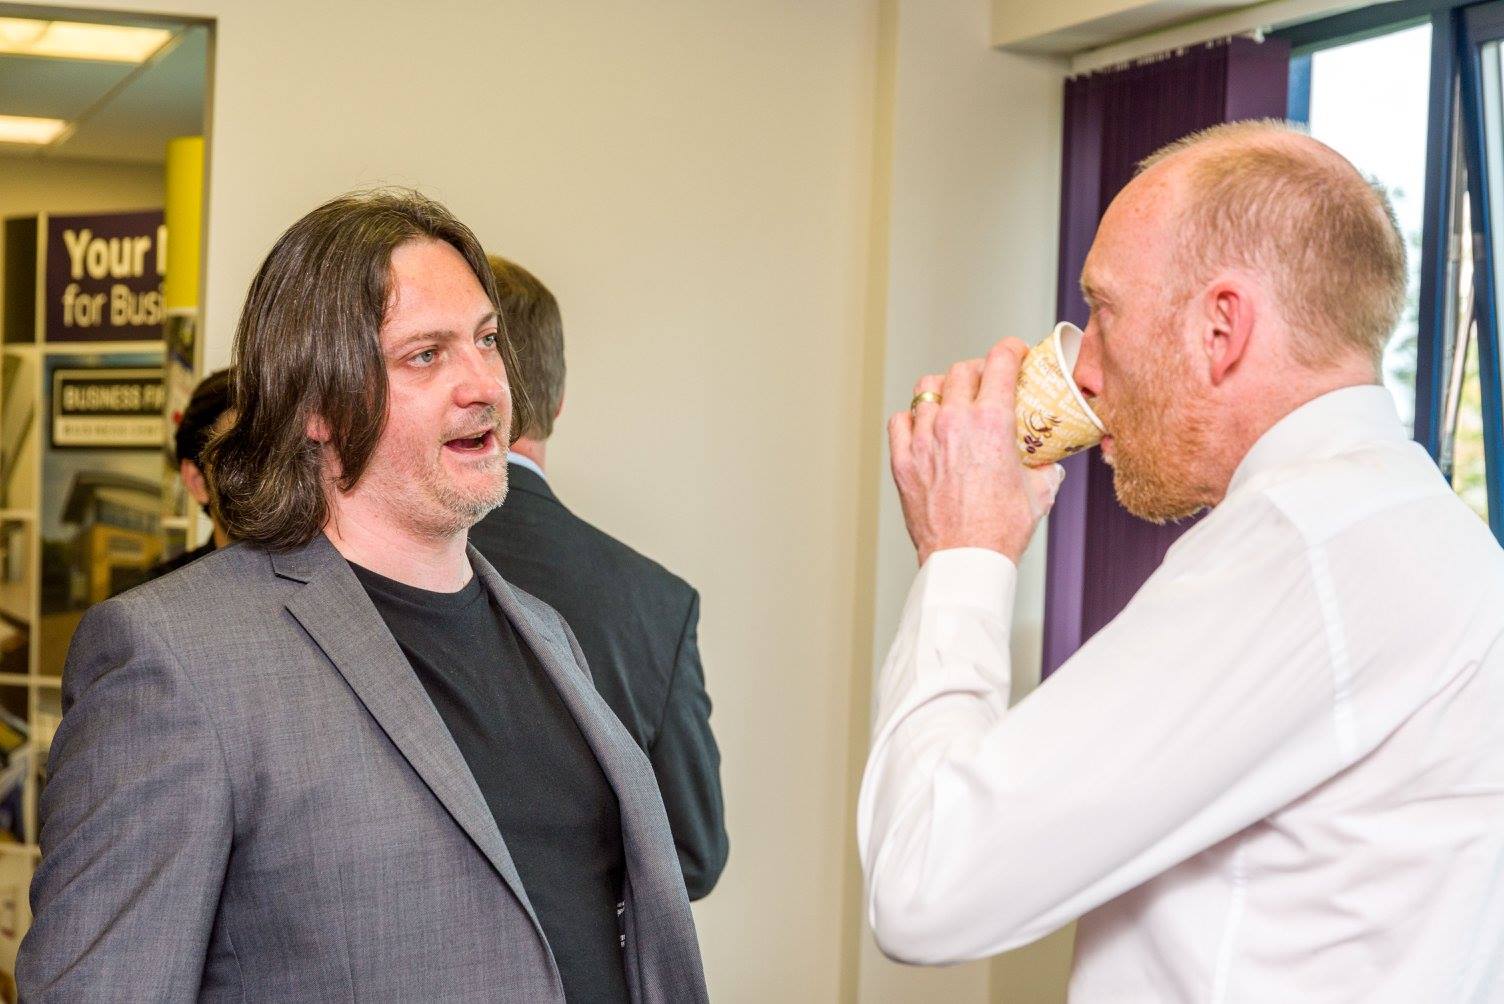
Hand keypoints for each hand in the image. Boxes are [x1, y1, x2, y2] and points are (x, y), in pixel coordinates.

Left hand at [888, 339, 1065, 565]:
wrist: (966, 559)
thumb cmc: (1002, 530)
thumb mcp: (1039, 491)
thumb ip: (1044, 467)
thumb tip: (1048, 462)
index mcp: (991, 422)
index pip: (999, 362)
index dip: (1009, 350)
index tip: (1014, 353)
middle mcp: (954, 422)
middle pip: (962, 370)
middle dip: (979, 369)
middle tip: (987, 381)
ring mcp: (923, 440)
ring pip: (926, 389)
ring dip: (943, 389)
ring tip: (952, 400)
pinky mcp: (902, 461)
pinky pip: (900, 421)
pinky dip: (912, 418)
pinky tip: (924, 427)